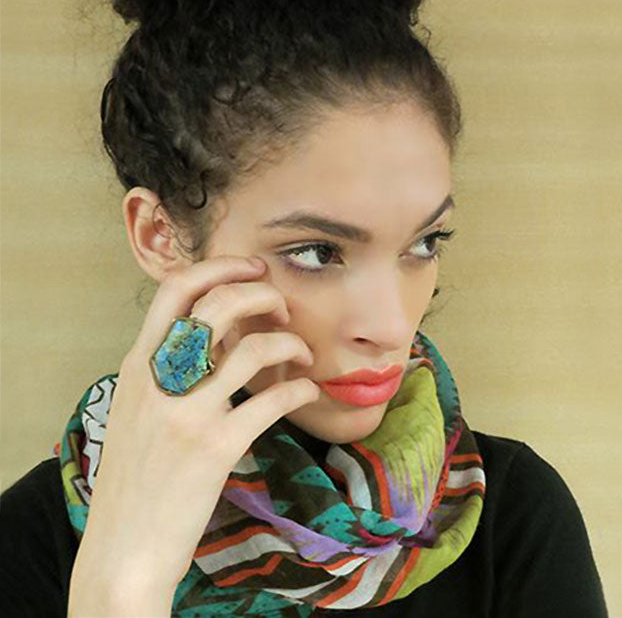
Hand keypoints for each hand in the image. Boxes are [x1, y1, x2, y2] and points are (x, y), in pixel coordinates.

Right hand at [69, 255, 319, 604]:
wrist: (124, 545)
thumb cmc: (136, 473)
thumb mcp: (137, 406)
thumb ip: (166, 365)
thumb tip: (215, 331)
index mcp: (139, 363)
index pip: (176, 289)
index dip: (221, 266)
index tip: (253, 268)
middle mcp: (160, 379)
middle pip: (219, 305)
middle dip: (262, 294)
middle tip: (283, 308)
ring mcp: (187, 412)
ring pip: (253, 349)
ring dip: (290, 343)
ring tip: (303, 355)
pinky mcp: (215, 447)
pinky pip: (272, 402)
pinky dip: (300, 388)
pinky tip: (307, 391)